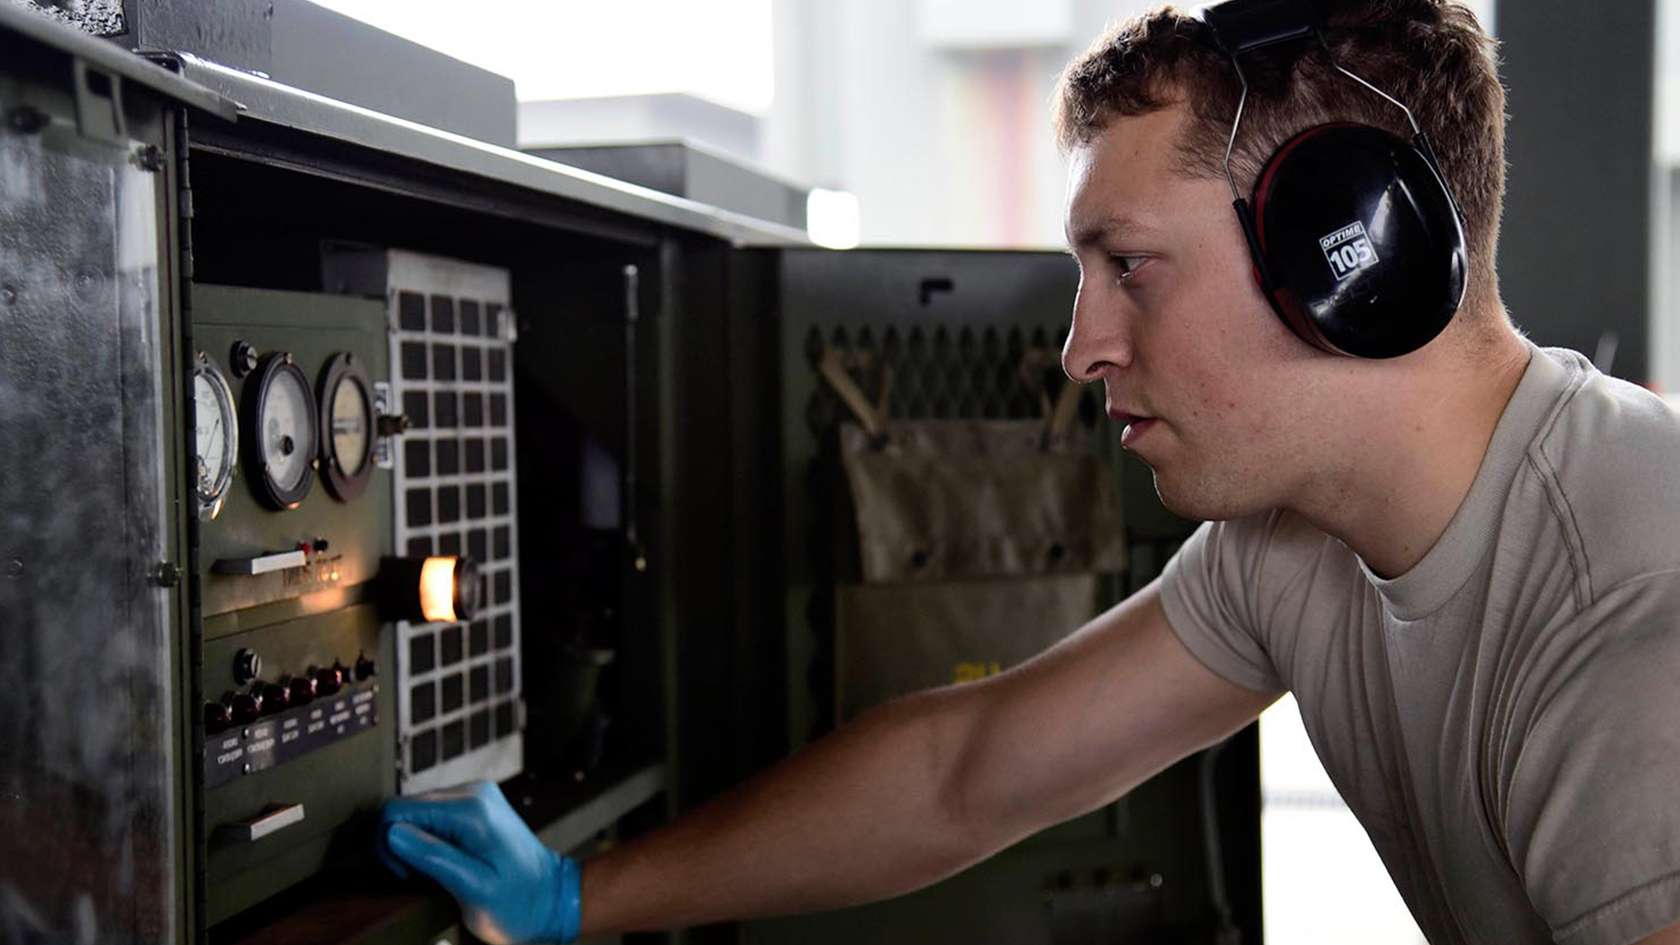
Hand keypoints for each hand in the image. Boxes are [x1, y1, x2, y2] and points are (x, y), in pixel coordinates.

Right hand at [378, 781, 581, 944]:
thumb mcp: (473, 888)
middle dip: (399, 844)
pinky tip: (443, 861)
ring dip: (414, 843)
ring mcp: (475, 797)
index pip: (396, 810)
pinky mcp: (476, 806)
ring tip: (434, 872)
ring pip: (416, 811)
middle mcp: (472, 793)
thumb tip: (392, 833)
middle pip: (404, 807)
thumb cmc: (520, 903)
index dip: (388, 845)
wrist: (553, 898)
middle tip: (417, 878)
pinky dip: (428, 839)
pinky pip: (434, 816)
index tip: (405, 875)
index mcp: (470, 810)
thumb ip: (433, 857)